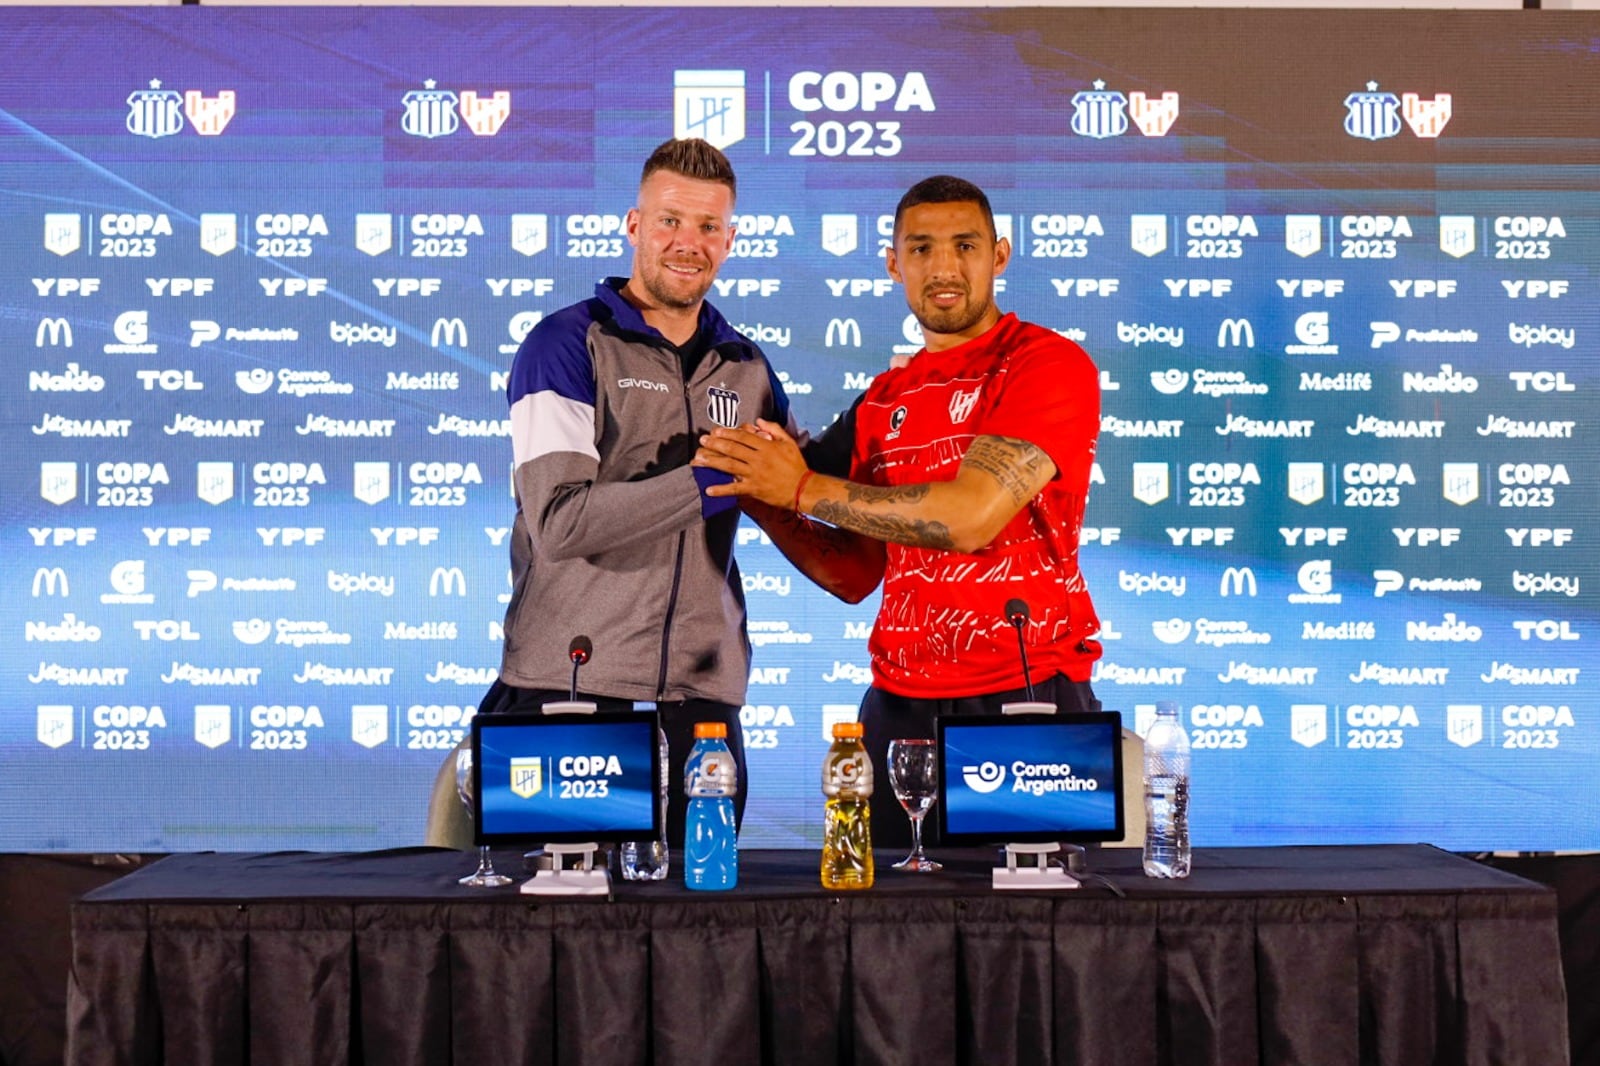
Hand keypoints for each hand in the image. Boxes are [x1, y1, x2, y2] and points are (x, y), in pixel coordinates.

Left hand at [693, 419, 809, 508]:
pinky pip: (734, 489)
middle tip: (702, 440)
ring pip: (730, 466)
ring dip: (713, 461)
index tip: (716, 431)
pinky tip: (708, 490)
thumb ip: (774, 429)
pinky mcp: (754, 489)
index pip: (743, 436)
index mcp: (766, 446)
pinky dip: (721, 490)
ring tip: (699, 459)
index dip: (728, 432)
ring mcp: (754, 474)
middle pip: (733, 449)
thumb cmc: (797, 465)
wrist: (803, 489)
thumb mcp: (789, 442)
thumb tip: (758, 421)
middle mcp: (758, 459)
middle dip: (715, 443)